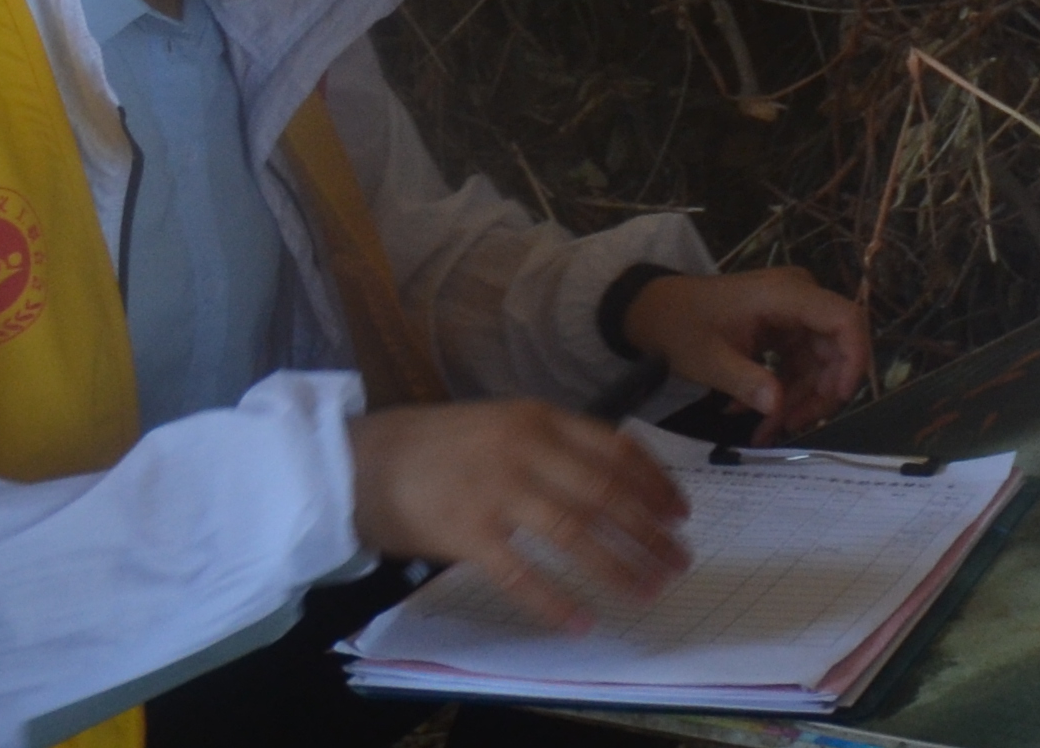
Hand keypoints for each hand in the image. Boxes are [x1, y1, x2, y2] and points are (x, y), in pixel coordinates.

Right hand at [350, 400, 691, 629]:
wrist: (358, 460)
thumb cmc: (439, 446)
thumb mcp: (505, 423)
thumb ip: (557, 444)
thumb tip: (621, 480)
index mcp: (542, 419)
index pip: (617, 449)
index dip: (655, 483)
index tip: (681, 514)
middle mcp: (525, 450)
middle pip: (606, 494)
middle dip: (649, 531)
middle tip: (679, 560)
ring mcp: (495, 492)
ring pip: (574, 534)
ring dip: (618, 566)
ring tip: (648, 589)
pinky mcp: (464, 534)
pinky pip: (520, 574)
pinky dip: (554, 600)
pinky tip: (581, 620)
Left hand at [622, 267, 871, 441]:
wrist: (653, 310)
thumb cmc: (679, 326)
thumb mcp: (707, 359)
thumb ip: (745, 381)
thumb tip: (778, 408)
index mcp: (786, 295)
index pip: (844, 319)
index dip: (854, 358)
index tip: (839, 398)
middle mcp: (799, 299)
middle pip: (835, 347)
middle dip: (819, 392)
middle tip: (792, 427)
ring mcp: (792, 315)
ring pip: (819, 361)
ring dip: (799, 398)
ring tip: (767, 431)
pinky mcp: (783, 329)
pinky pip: (800, 363)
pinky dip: (784, 390)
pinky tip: (757, 413)